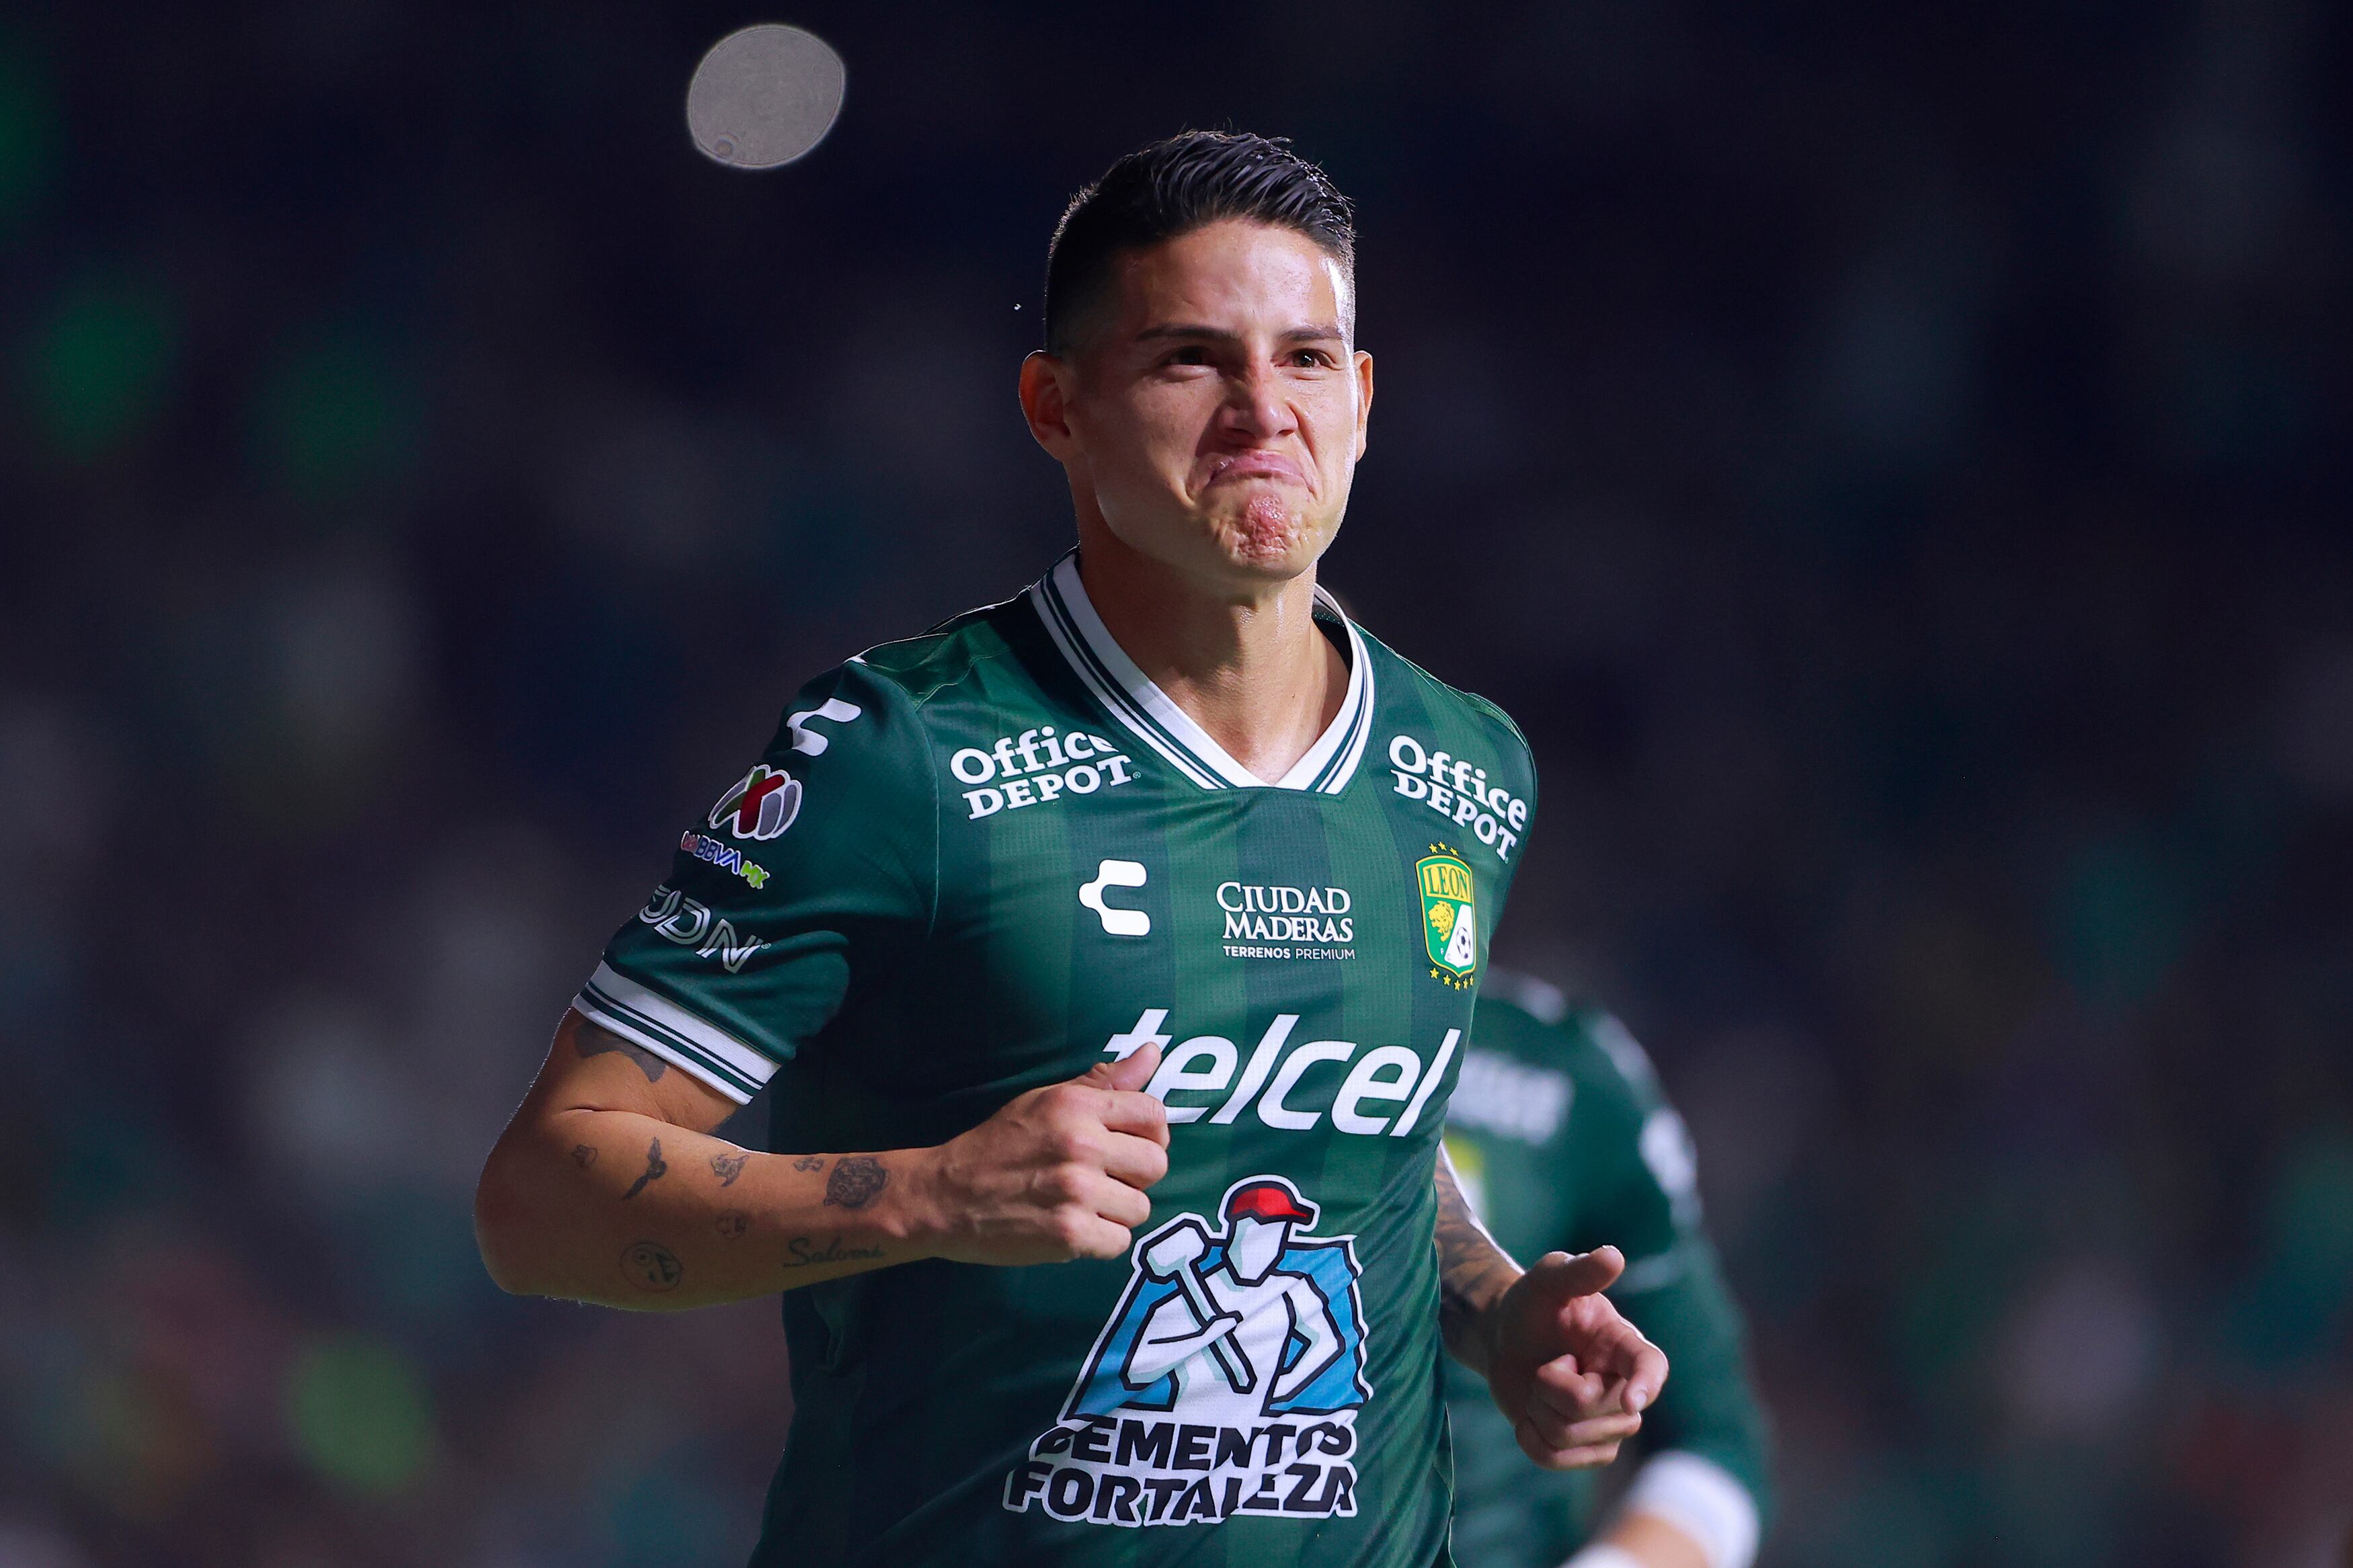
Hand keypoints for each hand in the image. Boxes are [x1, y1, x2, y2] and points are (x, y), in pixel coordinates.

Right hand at [907, 1044, 1169, 1265]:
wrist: (945, 1196)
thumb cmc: (998, 1144)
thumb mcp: (1046, 1100)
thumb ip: (1104, 1081)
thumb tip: (1153, 1052)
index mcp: (1077, 1106)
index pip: (1154, 1114)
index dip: (1150, 1134)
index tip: (1129, 1145)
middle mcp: (1081, 1145)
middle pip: (1155, 1164)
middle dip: (1136, 1175)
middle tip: (1105, 1179)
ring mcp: (1076, 1192)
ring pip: (1141, 1208)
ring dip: (1117, 1211)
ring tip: (1084, 1204)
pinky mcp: (1069, 1235)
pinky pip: (1120, 1242)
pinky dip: (1101, 1240)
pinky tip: (1073, 1227)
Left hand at [1480, 1247, 1667, 1469]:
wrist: (1505, 1338)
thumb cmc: (1533, 1303)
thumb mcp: (1548, 1279)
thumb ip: (1578, 1271)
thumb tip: (1613, 1256)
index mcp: (1625, 1345)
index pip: (1651, 1368)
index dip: (1645, 1385)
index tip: (1630, 1400)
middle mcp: (1625, 1388)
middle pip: (1590, 1407)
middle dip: (1549, 1385)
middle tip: (1549, 1361)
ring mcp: (1607, 1424)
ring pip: (1569, 1436)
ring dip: (1537, 1409)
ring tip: (1541, 1384)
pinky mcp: (1583, 1448)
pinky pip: (1554, 1459)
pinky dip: (1530, 1438)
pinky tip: (1529, 1417)